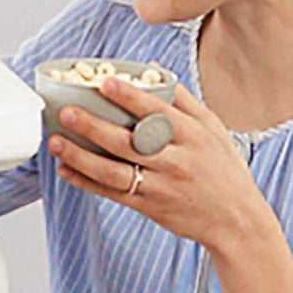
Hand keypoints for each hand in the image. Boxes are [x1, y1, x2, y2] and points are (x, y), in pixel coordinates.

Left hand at [50, 73, 266, 254]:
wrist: (236, 220)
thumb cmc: (224, 172)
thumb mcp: (214, 129)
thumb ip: (184, 101)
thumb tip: (155, 72)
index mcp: (191, 136)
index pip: (156, 112)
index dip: (129, 97)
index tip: (105, 83)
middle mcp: (174, 160)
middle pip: (127, 141)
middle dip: (92, 126)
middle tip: (67, 112)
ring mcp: (159, 186)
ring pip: (112, 170)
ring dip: (80, 156)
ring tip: (56, 142)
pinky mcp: (148, 206)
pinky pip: (111, 193)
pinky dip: (86, 182)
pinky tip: (66, 170)